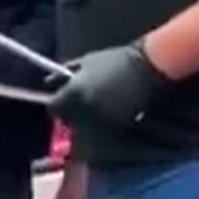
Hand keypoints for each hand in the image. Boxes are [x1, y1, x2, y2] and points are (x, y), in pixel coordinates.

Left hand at [47, 40, 170, 128]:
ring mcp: (99, 125)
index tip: (66, 100)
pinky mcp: (116, 132)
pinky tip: (110, 115)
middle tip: (84, 104)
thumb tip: (48, 81)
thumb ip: (65, 73)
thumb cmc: (117, 61)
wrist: (150, 68)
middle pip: (67, 122)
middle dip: (72, 115)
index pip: (53, 109)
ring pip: (83, 132)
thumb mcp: (88, 62)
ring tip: (99, 110)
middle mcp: (83, 113)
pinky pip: (100, 136)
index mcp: (73, 95)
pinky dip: (101, 129)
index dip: (59, 104)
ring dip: (86, 125)